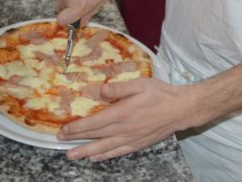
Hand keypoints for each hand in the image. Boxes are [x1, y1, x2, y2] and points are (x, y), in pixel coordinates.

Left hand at [57, 78, 197, 160]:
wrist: (180, 109)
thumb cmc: (160, 94)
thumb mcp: (140, 84)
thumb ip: (119, 88)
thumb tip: (100, 90)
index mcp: (122, 113)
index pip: (94, 122)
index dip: (77, 127)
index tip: (63, 130)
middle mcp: (124, 129)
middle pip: (96, 136)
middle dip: (77, 140)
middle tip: (61, 142)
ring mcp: (131, 139)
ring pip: (104, 148)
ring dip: (86, 152)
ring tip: (72, 156)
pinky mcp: (138, 144)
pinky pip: (118, 152)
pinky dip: (105, 156)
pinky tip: (96, 158)